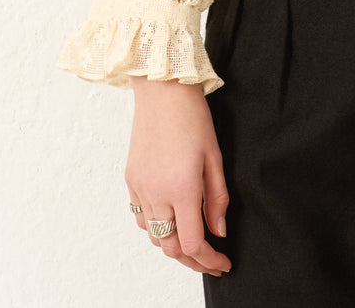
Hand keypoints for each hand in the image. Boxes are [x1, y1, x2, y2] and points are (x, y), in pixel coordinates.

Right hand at [125, 77, 232, 276]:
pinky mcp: (131, 179)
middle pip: (170, 247)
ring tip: (193, 240)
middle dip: (192, 260)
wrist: (162, 89)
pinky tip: (171, 219)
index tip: (223, 264)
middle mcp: (156, 193)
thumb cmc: (192, 117)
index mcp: (181, 189)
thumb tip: (218, 232)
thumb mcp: (214, 157)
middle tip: (211, 261)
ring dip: (173, 244)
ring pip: (153, 235)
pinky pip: (141, 216)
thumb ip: (217, 198)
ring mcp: (140, 187)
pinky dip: (156, 227)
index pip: (192, 243)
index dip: (209, 261)